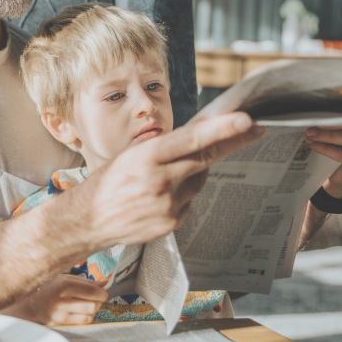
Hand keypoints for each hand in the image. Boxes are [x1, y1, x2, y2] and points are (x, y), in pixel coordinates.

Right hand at [0, 275, 107, 325]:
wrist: (30, 304)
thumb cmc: (50, 287)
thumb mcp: (65, 278)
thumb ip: (86, 281)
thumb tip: (105, 283)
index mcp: (63, 284)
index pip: (91, 291)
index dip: (102, 293)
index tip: (102, 291)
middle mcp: (61, 300)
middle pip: (93, 305)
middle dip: (98, 301)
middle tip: (94, 297)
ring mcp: (60, 314)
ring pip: (89, 315)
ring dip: (92, 309)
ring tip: (86, 303)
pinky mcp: (61, 324)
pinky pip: (83, 322)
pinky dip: (86, 316)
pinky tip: (80, 311)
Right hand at [62, 113, 264, 250]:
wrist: (87, 220)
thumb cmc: (107, 182)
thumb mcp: (130, 155)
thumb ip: (163, 148)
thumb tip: (199, 137)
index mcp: (147, 158)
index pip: (192, 139)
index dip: (222, 129)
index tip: (246, 120)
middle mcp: (161, 181)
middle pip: (206, 158)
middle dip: (232, 141)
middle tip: (254, 129)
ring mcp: (168, 204)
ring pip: (199, 179)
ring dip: (194, 170)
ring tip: (167, 173)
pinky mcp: (172, 222)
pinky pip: (190, 200)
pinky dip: (182, 193)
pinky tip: (160, 195)